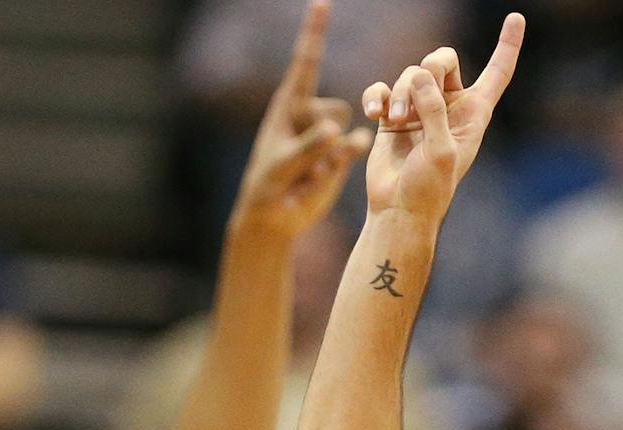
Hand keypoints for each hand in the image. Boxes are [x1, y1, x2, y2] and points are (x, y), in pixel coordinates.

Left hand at [231, 0, 371, 239]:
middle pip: (332, 108)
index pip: (306, 62)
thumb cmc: (268, 185)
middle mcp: (312, 113)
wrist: (275, 216)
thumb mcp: (280, 165)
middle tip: (296, 160)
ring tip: (306, 171)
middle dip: (318, 135)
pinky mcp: (341, 155)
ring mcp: (328, 134)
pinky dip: (344, 157)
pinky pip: (354, 144)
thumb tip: (336, 131)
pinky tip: (323, 173)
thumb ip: (307, 147)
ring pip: (343, 125)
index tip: (321, 2)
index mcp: (289, 104)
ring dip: (326, 151)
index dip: (314, 33)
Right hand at [361, 13, 523, 223]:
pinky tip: (373, 114)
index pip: (497, 73)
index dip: (508, 45)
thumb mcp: (441, 150)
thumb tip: (418, 76)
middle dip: (431, 69)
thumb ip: (435, 110)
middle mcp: (447, 107)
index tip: (516, 19)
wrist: (397, 210)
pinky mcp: (391, 117)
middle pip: (443, 61)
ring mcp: (418, 111)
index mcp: (473, 114)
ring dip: (400, 94)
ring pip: (410, 75)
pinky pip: (382, 90)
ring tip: (396, 121)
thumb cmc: (428, 190)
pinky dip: (376, 97)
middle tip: (418, 95)